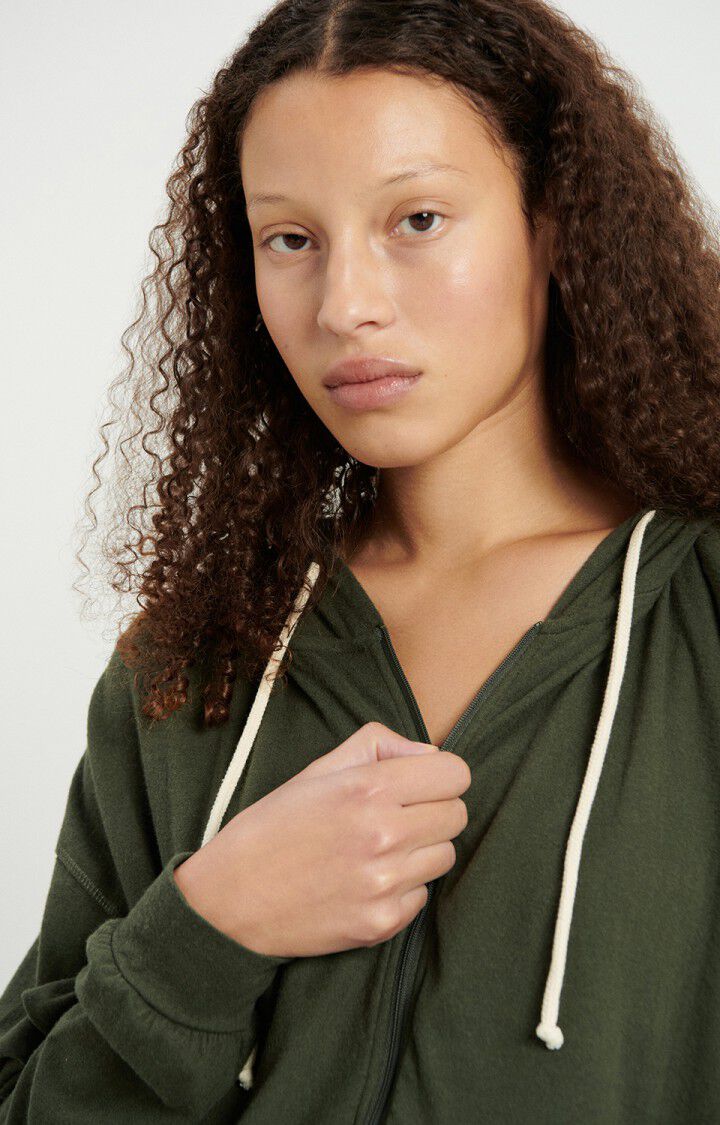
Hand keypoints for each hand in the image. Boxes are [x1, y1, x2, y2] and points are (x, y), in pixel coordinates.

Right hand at [173, 721, 470, 957]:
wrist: (228, 899)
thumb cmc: (273, 826)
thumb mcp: (318, 769)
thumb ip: (379, 746)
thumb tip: (431, 757)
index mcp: (367, 787)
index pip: (456, 774)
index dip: (439, 776)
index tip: (420, 784)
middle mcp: (382, 834)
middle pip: (457, 814)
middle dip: (433, 810)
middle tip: (396, 816)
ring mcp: (384, 883)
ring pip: (445, 856)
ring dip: (421, 850)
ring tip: (377, 850)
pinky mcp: (381, 924)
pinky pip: (422, 896)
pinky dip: (402, 889)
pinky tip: (365, 881)